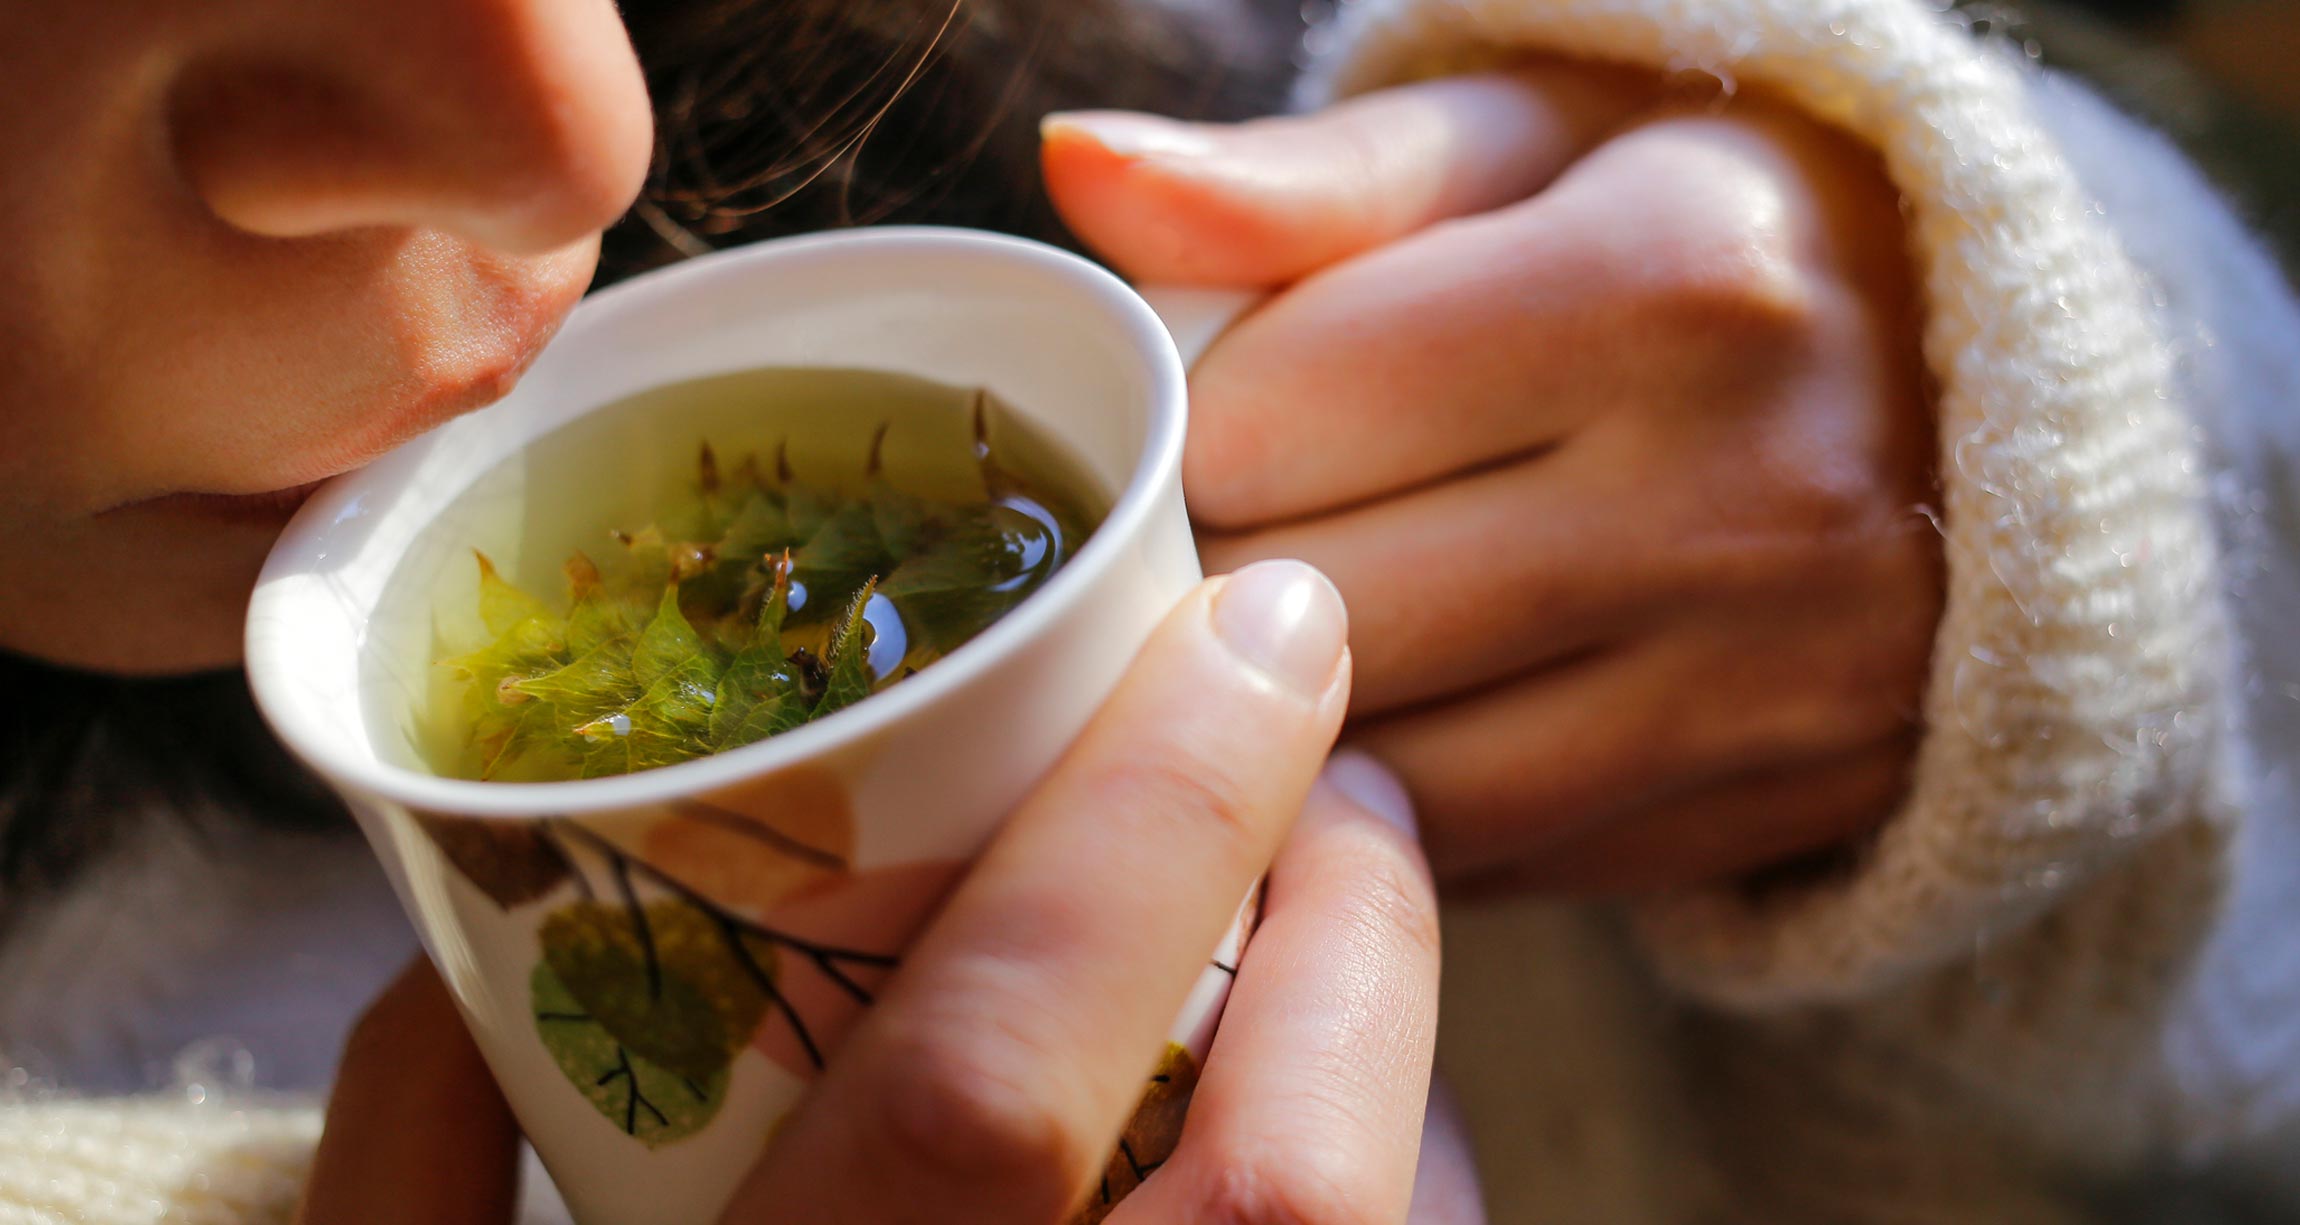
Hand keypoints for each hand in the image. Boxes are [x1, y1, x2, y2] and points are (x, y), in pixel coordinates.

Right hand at [299, 562, 1483, 1223]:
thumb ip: (420, 1188)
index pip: (999, 1095)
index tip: (1262, 622)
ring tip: (1354, 903)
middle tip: (1346, 769)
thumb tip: (439, 976)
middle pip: (1292, 1188)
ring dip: (1403, 1048)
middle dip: (1359, 927)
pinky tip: (1346, 1102)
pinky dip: (1409, 1173)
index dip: (1153, 828)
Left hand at [1045, 66, 1942, 893]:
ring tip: (1283, 637)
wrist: (2009, 385)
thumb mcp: (1535, 140)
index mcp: (1670, 278)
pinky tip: (1403, 719)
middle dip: (1208, 590)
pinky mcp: (1781, 806)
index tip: (1194, 425)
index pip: (1265, 421)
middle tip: (1206, 541)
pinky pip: (1494, 864)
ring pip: (1387, 779)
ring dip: (1285, 729)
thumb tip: (1082, 169)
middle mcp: (1742, 498)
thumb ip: (1309, 174)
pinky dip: (1404, 811)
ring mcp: (1776, 682)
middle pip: (1309, 620)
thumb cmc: (1713, 226)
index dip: (1180, 435)